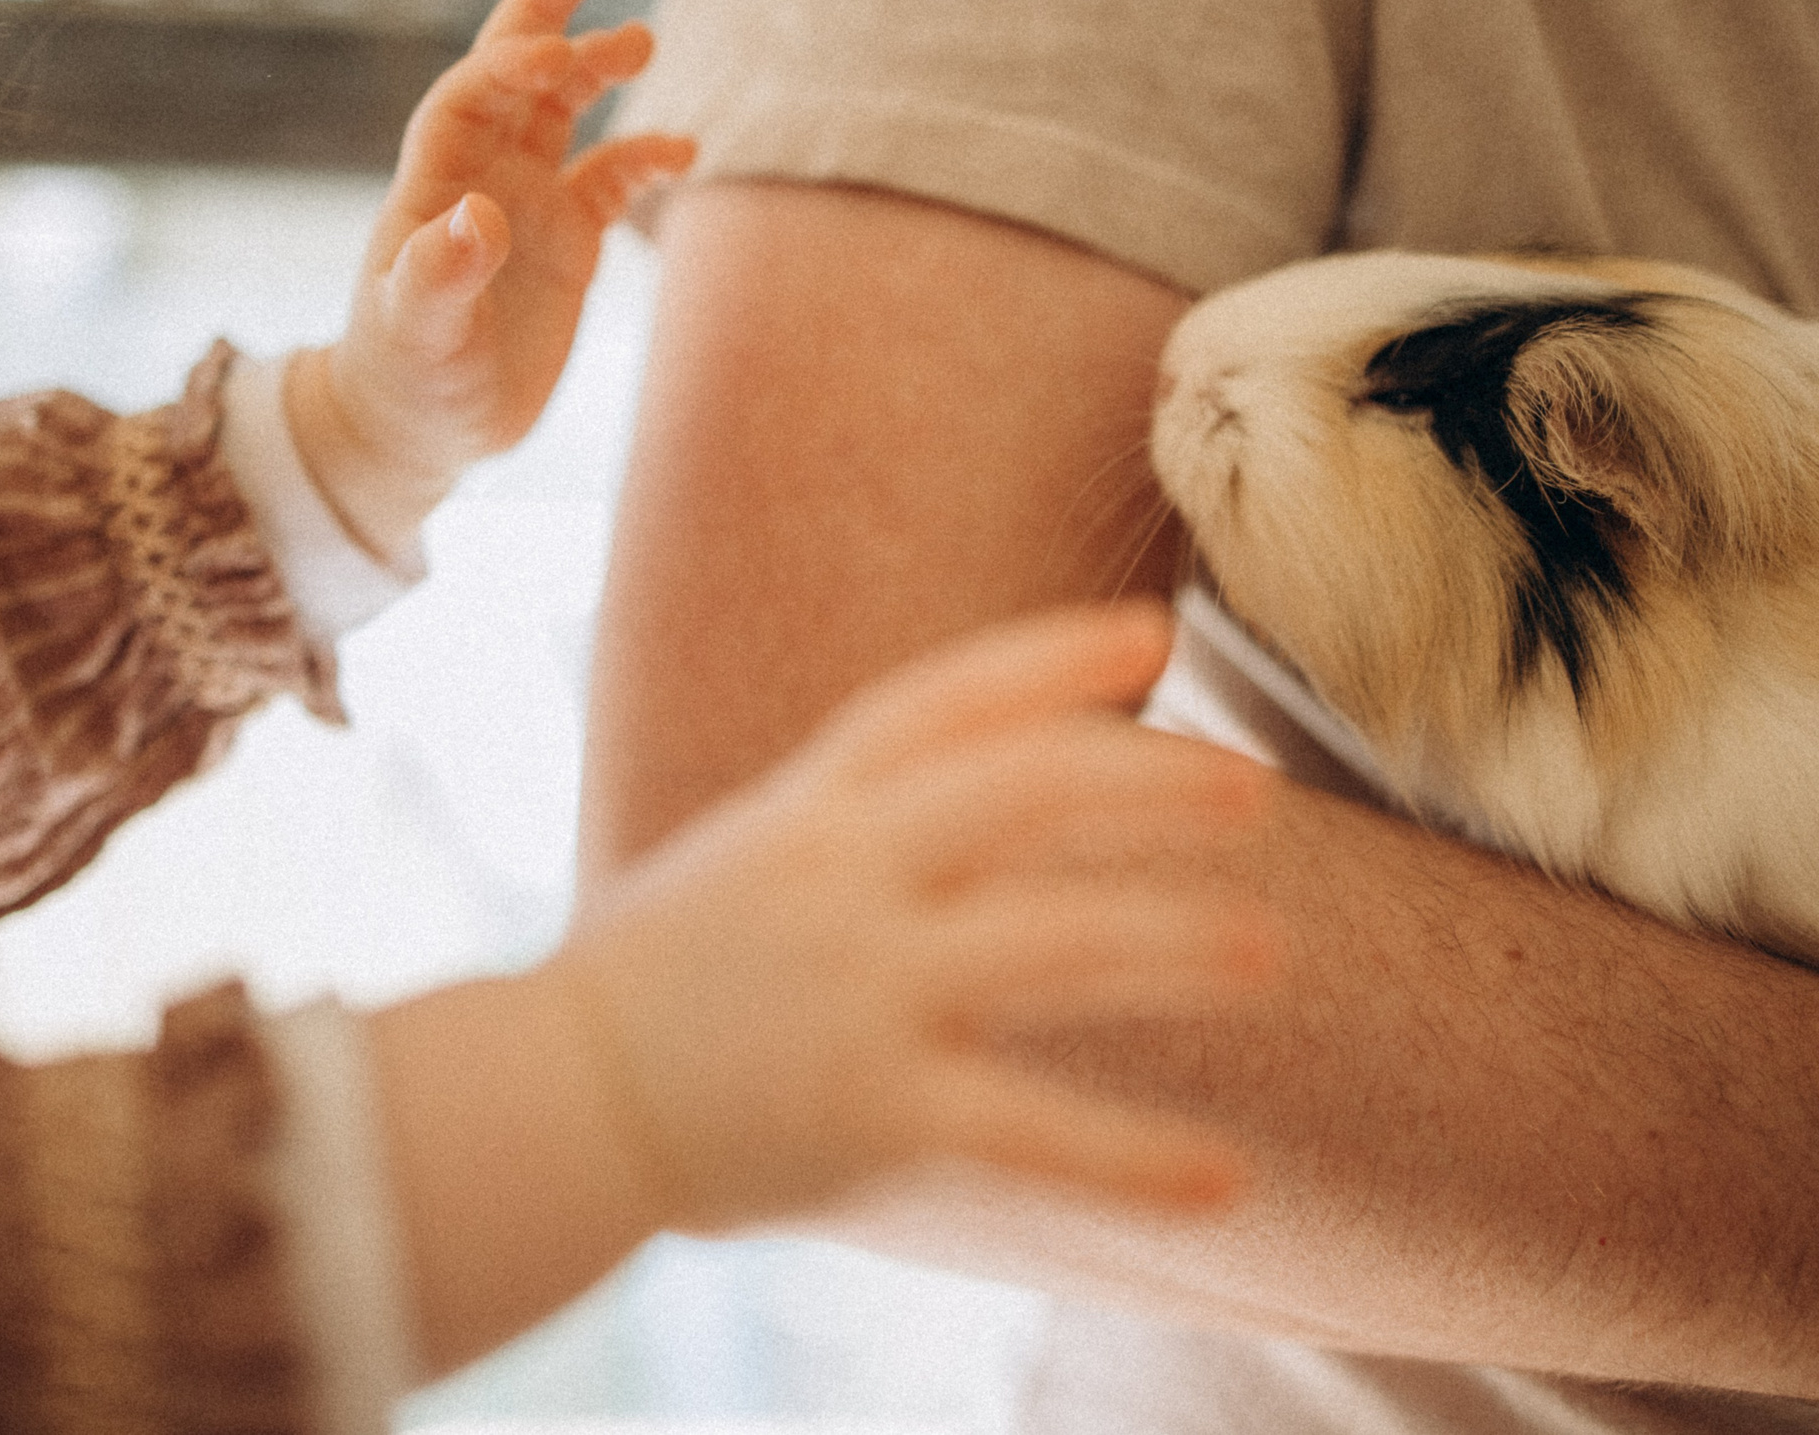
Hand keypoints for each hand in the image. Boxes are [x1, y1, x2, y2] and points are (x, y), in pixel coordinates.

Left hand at [284, 0, 695, 565]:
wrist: (419, 429)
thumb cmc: (405, 382)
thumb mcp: (415, 335)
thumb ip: (441, 274)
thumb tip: (481, 215)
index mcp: (435, 183)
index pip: (470, 96)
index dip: (506, 65)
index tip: (555, 57)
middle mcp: (481, 177)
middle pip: (512, 72)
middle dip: (542, 11)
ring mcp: (527, 204)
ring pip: (565, 113)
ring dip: (599, 71)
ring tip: (644, 40)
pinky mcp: (567, 243)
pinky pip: (611, 181)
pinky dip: (644, 159)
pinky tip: (685, 150)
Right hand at [541, 601, 1280, 1233]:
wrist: (551, 1103)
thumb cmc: (662, 980)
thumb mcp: (750, 857)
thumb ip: (859, 817)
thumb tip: (999, 779)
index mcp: (807, 811)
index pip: (941, 702)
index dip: (1052, 660)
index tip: (1155, 638)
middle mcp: (839, 878)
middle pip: (1024, 793)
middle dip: (1151, 782)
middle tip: (1257, 788)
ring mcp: (858, 990)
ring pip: (1055, 942)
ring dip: (1175, 942)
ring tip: (1268, 951)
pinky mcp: (872, 1110)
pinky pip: (1033, 1130)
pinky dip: (1135, 1160)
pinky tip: (1227, 1179)